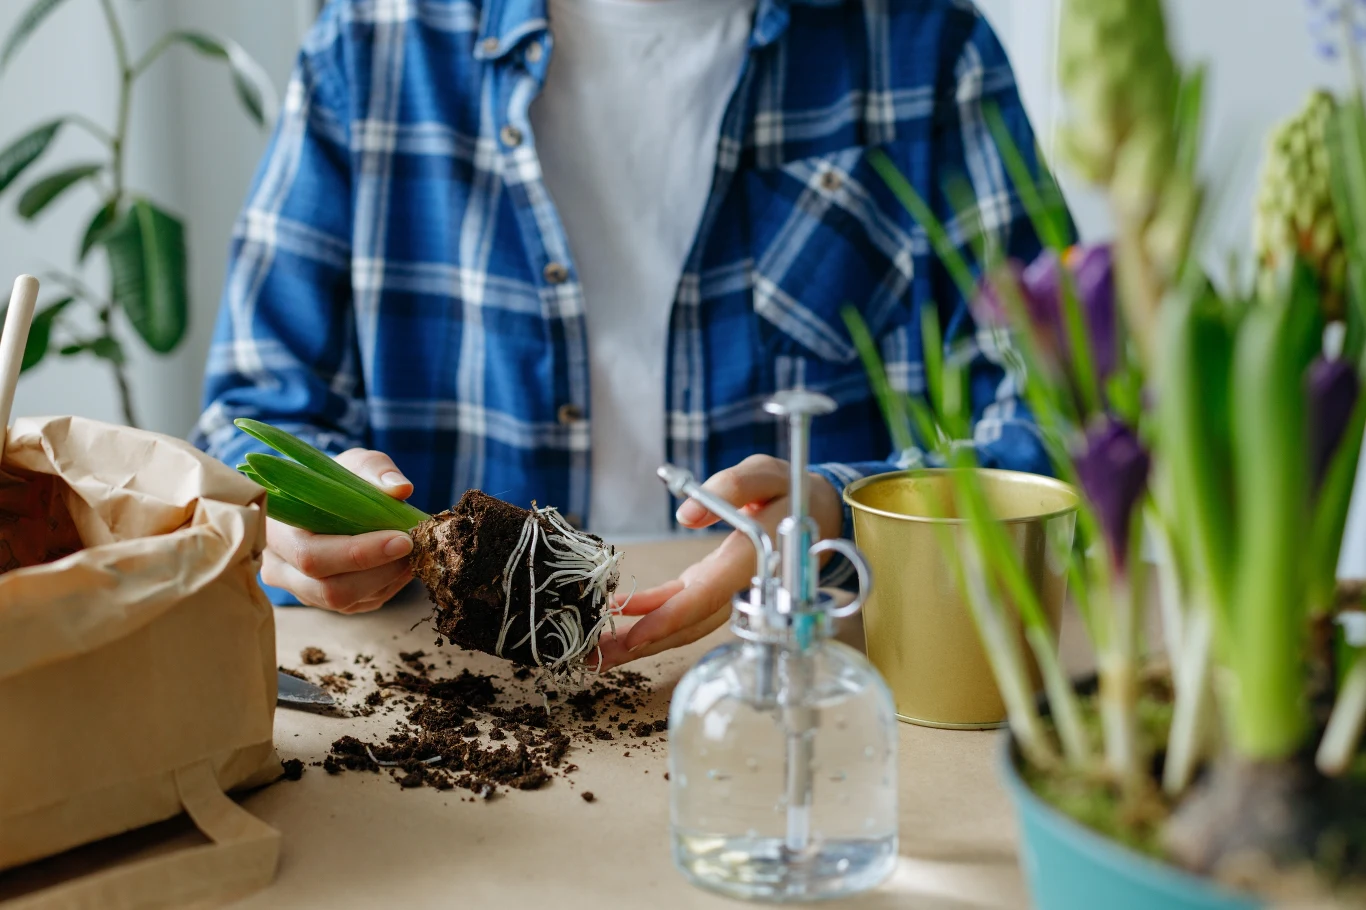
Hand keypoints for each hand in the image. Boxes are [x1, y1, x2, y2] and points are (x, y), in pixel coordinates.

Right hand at [260, 448, 415, 613]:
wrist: (327, 500)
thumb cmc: (337, 479)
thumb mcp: (354, 462)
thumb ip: (375, 470)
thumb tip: (400, 489)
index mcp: (274, 530)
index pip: (312, 555)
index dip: (359, 553)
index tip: (401, 538)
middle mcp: (279, 567)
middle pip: (329, 589)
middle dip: (380, 571)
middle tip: (415, 547)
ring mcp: (301, 590)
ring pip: (348, 602)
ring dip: (388, 579)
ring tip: (413, 551)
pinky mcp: (325, 602)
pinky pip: (360, 604)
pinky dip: (389, 585)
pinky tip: (402, 562)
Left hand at [595, 455, 842, 668]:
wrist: (821, 512)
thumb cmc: (793, 490)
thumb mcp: (767, 473)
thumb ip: (733, 486)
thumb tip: (687, 514)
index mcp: (752, 559)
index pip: (707, 597)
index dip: (670, 619)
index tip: (634, 636)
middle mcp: (738, 585)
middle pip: (689, 624)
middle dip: (645, 644)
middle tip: (600, 658)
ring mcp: (725, 589)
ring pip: (684, 623)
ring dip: (643, 638)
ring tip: (601, 649)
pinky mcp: (714, 584)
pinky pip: (681, 605)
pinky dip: (650, 613)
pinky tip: (620, 611)